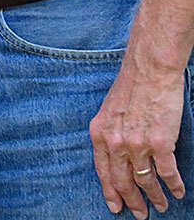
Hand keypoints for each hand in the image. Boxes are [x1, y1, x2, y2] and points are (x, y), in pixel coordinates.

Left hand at [91, 58, 186, 218]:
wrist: (149, 71)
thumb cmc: (130, 88)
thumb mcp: (108, 112)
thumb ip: (110, 134)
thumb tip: (116, 155)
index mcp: (100, 134)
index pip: (103, 171)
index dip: (110, 192)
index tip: (115, 207)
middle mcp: (115, 142)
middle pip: (123, 181)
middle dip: (132, 201)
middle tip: (139, 214)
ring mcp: (137, 144)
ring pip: (146, 181)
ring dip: (155, 197)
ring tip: (161, 205)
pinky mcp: (160, 143)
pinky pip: (168, 173)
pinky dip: (174, 185)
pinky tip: (178, 191)